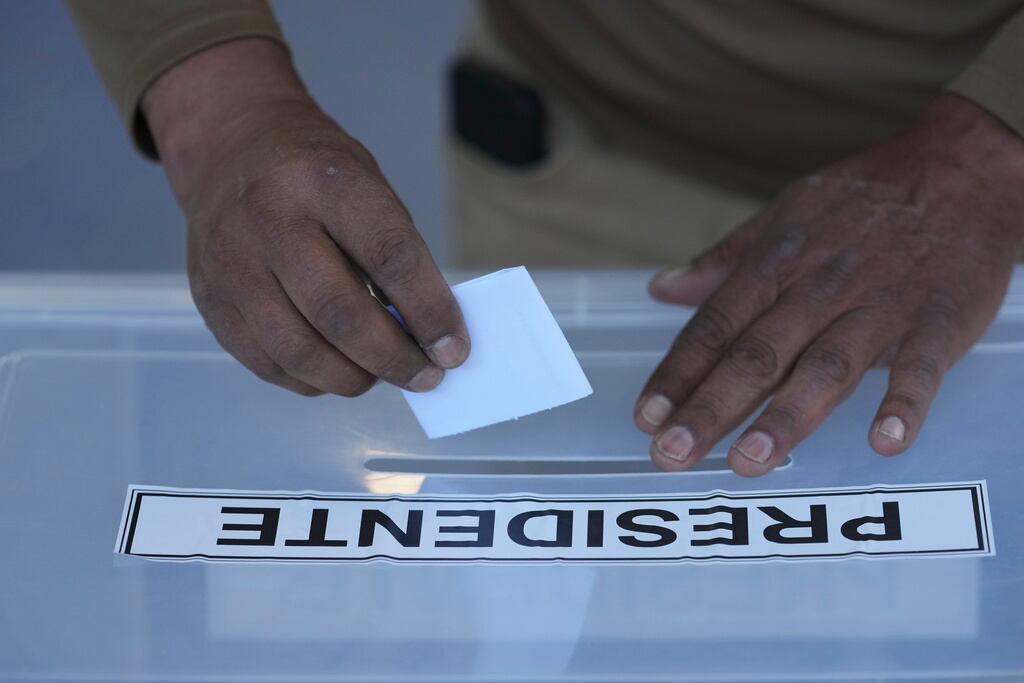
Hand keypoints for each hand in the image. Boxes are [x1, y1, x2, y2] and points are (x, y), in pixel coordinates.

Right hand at [143, 40, 467, 396]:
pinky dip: (311, 380)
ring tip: (380, 375)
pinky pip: (267, 362)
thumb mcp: (366, 187)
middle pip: (338, 312)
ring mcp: (231, 262)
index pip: (388, 255)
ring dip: (352, 377)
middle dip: (392, 358)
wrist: (231, 150)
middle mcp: (268, 219)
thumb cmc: (315, 175)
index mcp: (323, 180)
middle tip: (425, 376)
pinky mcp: (210, 299)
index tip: (453, 349)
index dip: (428, 311)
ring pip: (298, 349)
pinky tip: (336, 370)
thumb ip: (396, 256)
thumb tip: (427, 335)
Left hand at [635, 94, 1023, 475]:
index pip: (715, 326)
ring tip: (748, 460)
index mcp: (777, 264)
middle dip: (711, 406)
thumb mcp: (783, 215)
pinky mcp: (938, 320)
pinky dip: (904, 403)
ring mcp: (879, 305)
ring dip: (787, 415)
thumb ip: (723, 261)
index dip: (678, 373)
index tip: (646, 416)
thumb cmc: (863, 199)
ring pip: (825, 365)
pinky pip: (921, 366)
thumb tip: (663, 288)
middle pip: (757, 354)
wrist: (961, 167)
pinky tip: (885, 441)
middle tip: (672, 454)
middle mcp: (819, 287)